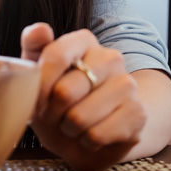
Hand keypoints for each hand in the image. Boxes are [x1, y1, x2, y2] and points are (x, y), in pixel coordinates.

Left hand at [21, 23, 146, 170]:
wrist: (90, 132)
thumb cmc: (59, 100)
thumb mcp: (38, 74)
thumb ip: (33, 46)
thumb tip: (39, 28)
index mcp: (84, 41)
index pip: (56, 56)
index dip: (39, 86)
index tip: (35, 101)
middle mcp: (110, 57)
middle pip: (65, 92)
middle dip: (52, 113)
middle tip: (55, 116)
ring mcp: (127, 84)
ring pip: (79, 117)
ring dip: (68, 129)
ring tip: (73, 125)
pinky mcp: (137, 113)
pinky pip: (96, 135)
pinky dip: (86, 142)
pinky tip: (90, 136)